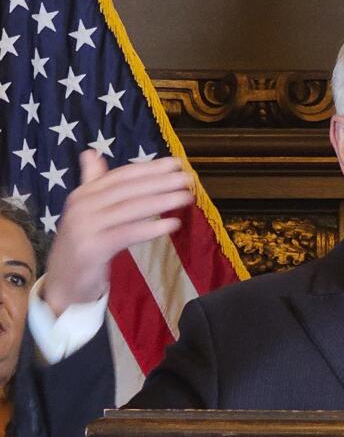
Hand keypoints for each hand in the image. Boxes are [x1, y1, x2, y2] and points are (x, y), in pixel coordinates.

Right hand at [42, 151, 193, 315]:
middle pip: (129, 189)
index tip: (176, 163)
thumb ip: (94, 184)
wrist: (62, 283)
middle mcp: (82, 205)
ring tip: (186, 197)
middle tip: (188, 179)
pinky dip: (152, 228)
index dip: (150, 168)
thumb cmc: (83, 246)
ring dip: (162, 201)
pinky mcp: (93, 248)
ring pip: (131, 209)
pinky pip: (128, 233)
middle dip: (161, 182)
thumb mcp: (87, 213)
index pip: (122, 175)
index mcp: (83, 194)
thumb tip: (91, 153)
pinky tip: (173, 224)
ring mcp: (86, 226)